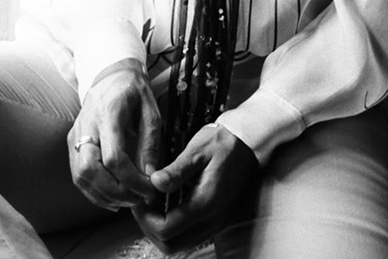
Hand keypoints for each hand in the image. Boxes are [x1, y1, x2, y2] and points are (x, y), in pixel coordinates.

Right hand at [68, 59, 160, 211]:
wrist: (110, 75)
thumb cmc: (134, 91)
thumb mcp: (151, 111)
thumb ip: (150, 143)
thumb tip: (150, 176)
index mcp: (108, 112)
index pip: (113, 157)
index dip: (131, 180)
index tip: (149, 189)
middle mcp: (87, 124)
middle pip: (90, 169)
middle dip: (115, 192)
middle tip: (138, 199)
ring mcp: (76, 133)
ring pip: (80, 175)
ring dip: (104, 196)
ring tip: (128, 200)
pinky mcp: (72, 142)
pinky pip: (78, 174)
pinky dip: (94, 192)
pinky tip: (113, 197)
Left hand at [133, 123, 258, 252]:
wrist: (249, 144)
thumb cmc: (223, 143)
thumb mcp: (198, 150)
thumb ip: (176, 170)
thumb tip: (154, 183)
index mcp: (205, 203)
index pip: (166, 229)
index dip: (145, 218)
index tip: (139, 198)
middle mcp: (211, 220)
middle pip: (170, 245)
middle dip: (149, 228)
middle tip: (142, 203)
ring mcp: (215, 223)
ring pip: (178, 244)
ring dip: (160, 229)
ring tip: (152, 203)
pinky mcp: (215, 220)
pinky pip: (188, 236)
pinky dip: (172, 227)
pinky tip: (167, 204)